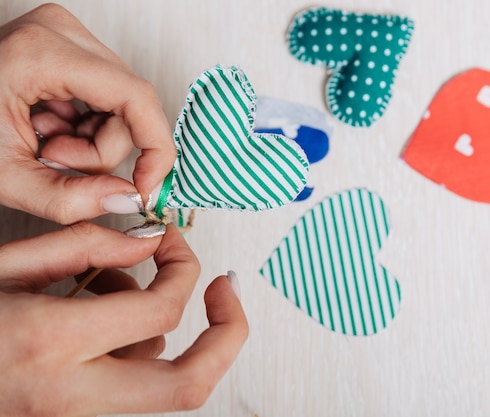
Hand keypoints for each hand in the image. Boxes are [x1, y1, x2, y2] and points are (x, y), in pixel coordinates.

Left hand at [0, 4, 175, 223]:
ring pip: (124, 104)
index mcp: (43, 53)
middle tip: (55, 161)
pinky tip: (49, 130)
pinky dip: (86, 126)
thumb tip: (126, 199)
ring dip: (94, 141)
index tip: (147, 186)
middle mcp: (62, 33)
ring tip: (46, 145)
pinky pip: (109, 97)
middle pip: (131, 105)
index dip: (155, 149)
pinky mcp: (71, 47)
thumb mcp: (5, 176)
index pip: (137, 97)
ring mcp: (67, 36)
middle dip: (103, 150)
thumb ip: (67, 198)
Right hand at [0, 224, 247, 415]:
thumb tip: (151, 243)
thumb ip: (86, 246)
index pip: (162, 307)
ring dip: (161, 326)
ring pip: (161, 378)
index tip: (173, 240)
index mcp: (51, 342)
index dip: (184, 265)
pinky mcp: (75, 415)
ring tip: (108, 285)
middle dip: (226, 335)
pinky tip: (92, 307)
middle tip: (224, 290)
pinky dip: (134, 340)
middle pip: (189, 385)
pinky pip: (133, 380)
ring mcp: (75, 413)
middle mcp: (71, 392)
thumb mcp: (7, 263)